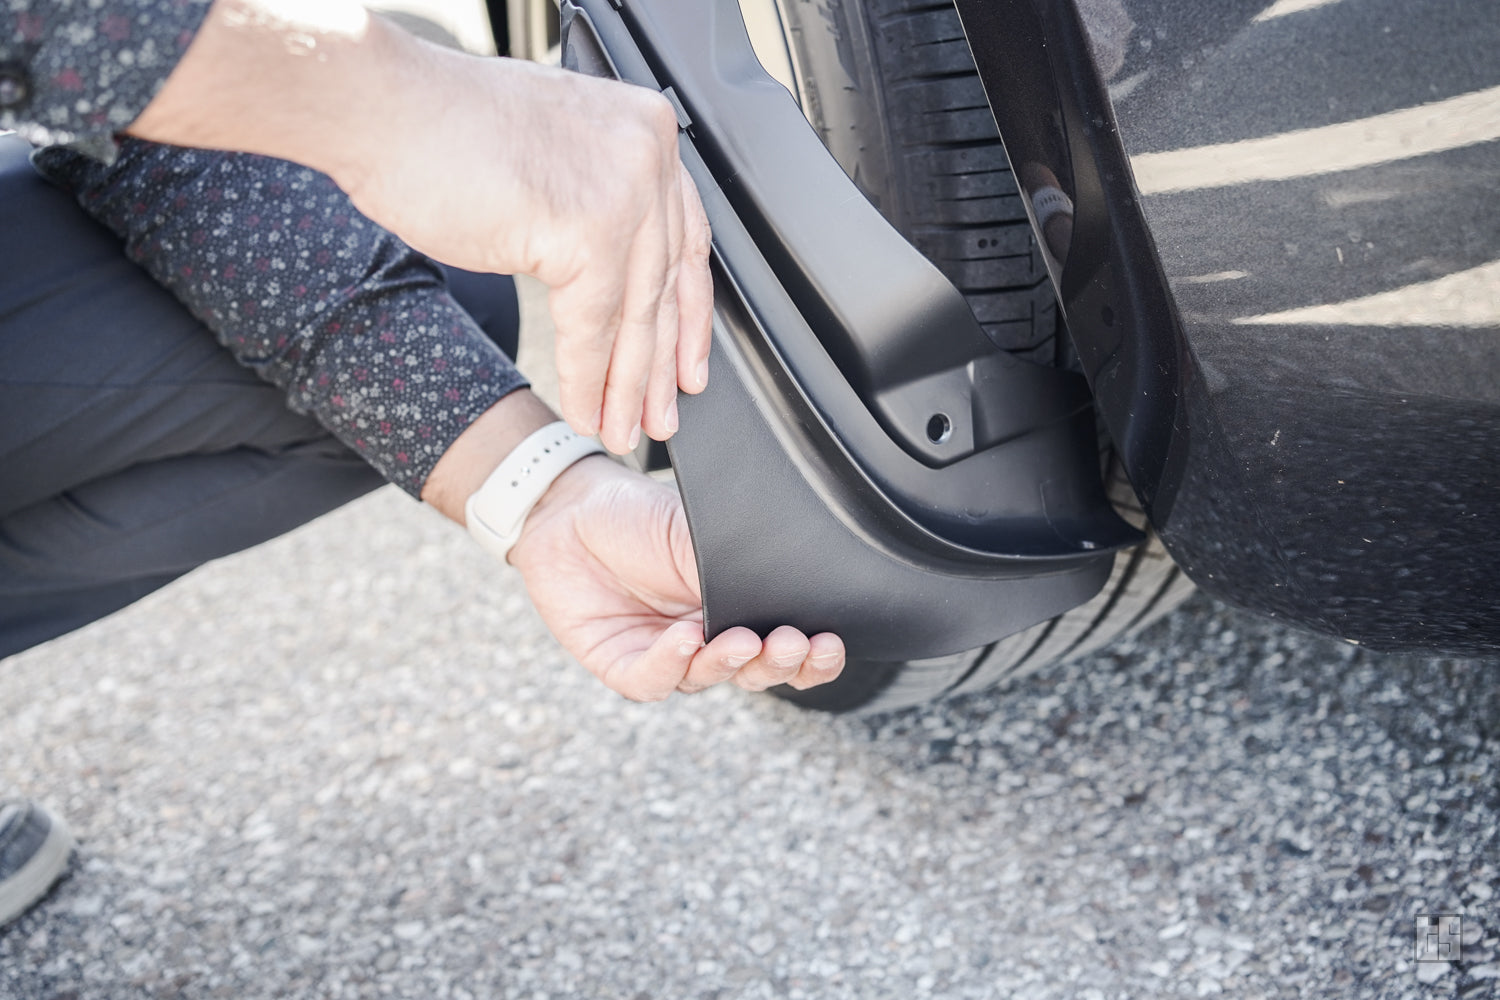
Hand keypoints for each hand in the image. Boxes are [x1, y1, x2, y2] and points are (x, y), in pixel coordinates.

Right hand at [130, 3, 713, 454]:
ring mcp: (624, 190)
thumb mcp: (552, 156)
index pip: (686, 238)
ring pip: (636, 313)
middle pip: (667, 282)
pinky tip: (583, 411)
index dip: (688, 314)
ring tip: (622, 430)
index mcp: (645, 129)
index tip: (688, 363)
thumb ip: (595, 200)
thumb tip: (612, 271)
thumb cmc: (443, 128)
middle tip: (663, 415)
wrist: (384, 108)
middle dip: (662, 362)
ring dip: (628, 386)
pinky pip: (594, 327)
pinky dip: (587, 380)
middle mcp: (647, 154)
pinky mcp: (590, 230)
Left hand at [508, 456, 845, 701]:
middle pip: (754, 673)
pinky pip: (653, 680)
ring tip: (742, 640)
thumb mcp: (698, 533)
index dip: (811, 658)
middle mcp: (705, 639)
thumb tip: (792, 583)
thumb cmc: (637, 517)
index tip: (829, 642)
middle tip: (792, 644)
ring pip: (707, 680)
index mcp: (735, 608)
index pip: (783, 648)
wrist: (569, 510)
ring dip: (729, 663)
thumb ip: (740, 564)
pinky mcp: (622, 666)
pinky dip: (672, 663)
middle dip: (779, 665)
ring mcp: (664, 656)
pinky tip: (684, 638)